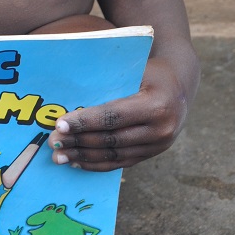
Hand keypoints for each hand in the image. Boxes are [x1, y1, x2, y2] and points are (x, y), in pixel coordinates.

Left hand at [47, 52, 192, 170]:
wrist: (180, 86)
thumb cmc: (150, 71)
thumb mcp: (135, 70)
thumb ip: (109, 84)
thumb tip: (70, 96)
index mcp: (155, 105)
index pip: (112, 117)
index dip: (84, 122)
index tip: (59, 125)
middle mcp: (160, 130)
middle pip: (110, 139)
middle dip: (78, 141)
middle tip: (53, 142)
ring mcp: (157, 146)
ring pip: (114, 155)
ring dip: (83, 156)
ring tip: (59, 156)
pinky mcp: (152, 154)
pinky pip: (121, 163)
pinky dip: (97, 164)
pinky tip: (77, 162)